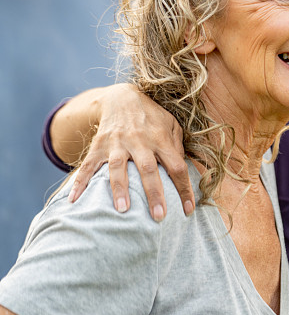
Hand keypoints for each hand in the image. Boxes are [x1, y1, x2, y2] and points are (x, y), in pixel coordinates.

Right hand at [67, 84, 193, 220]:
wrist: (122, 98)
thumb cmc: (152, 117)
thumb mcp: (172, 125)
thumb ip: (177, 147)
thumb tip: (182, 171)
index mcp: (160, 138)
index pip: (176, 166)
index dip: (184, 188)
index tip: (188, 210)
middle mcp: (139, 141)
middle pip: (148, 169)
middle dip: (153, 193)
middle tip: (159, 216)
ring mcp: (117, 143)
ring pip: (118, 168)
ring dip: (120, 189)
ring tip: (123, 210)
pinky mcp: (99, 145)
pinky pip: (88, 165)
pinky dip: (80, 182)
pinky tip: (74, 200)